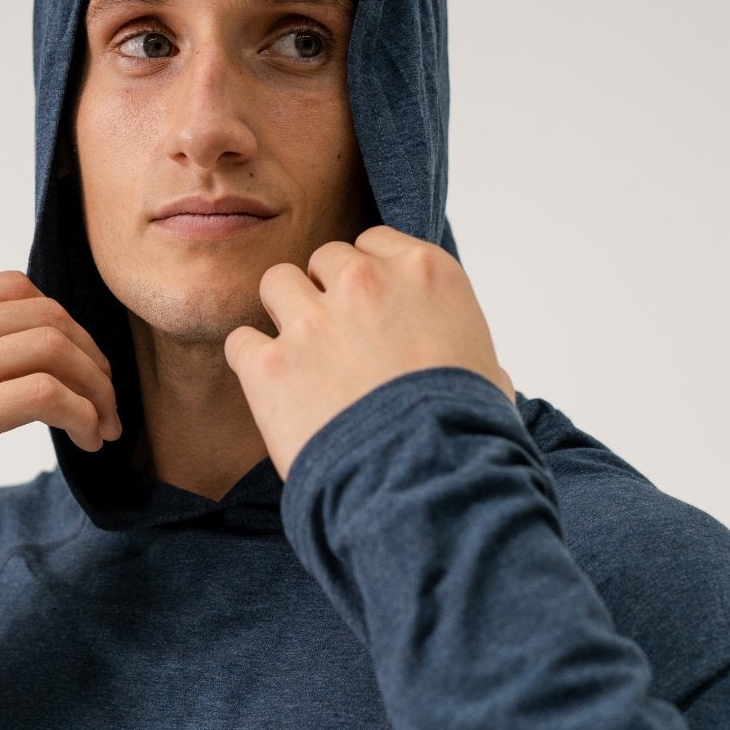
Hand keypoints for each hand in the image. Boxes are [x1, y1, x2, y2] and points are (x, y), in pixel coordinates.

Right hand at [0, 270, 121, 579]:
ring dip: (96, 389)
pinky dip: (82, 413)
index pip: (13, 288)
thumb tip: (32, 355)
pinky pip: (41, 394)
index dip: (67, 325)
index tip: (86, 371)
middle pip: (42, 314)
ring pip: (50, 348)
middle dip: (93, 358)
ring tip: (103, 428)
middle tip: (109, 406)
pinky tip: (86, 440)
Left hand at [223, 225, 514, 481]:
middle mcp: (366, 282)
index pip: (374, 244)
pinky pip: (240, 340)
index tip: (369, 311)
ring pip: (275, 283)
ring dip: (284, 315)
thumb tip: (473, 368)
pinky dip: (252, 363)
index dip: (367, 278)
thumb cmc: (468, 436)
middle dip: (326, 294)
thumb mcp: (489, 374)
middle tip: (336, 342)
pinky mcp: (270, 364)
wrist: (426, 486)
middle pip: (324, 260)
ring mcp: (313, 320)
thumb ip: (464, 348)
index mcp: (425, 273)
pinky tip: (272, 388)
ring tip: (299, 357)